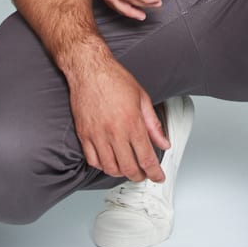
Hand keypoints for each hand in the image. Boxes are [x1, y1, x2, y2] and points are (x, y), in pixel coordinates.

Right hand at [65, 54, 169, 182]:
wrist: (89, 69)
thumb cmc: (114, 79)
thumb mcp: (142, 98)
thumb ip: (154, 124)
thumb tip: (164, 143)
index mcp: (132, 122)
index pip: (146, 157)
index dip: (154, 172)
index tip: (158, 177)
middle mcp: (114, 132)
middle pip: (129, 167)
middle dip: (139, 176)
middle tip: (144, 175)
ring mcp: (97, 135)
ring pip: (110, 168)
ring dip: (121, 173)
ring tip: (127, 168)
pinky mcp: (84, 134)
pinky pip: (92, 160)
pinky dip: (102, 166)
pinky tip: (109, 161)